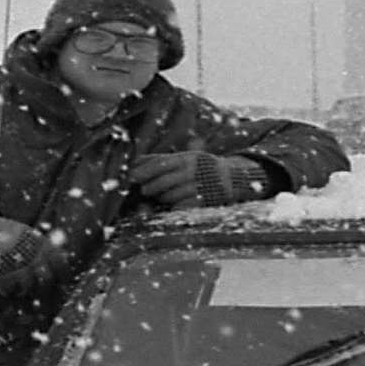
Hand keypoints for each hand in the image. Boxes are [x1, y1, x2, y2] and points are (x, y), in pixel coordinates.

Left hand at [130, 152, 268, 208]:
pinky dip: (174, 207)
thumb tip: (135, 161)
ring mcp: (199, 187)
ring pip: (170, 196)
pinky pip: (181, 207)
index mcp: (188, 158)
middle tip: (145, 190)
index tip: (131, 177)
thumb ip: (162, 159)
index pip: (160, 164)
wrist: (233, 178)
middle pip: (162, 181)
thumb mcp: (185, 158)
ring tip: (161, 196)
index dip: (143, 171)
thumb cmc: (202, 167)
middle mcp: (194, 171)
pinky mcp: (204, 201)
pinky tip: (174, 205)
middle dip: (150, 187)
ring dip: (162, 198)